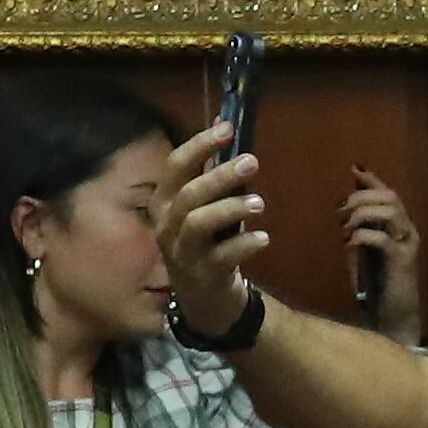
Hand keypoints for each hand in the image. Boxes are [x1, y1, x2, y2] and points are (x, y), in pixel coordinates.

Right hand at [152, 120, 268, 335]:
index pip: (174, 168)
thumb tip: (229, 135)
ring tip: (259, 203)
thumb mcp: (202, 210)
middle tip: (252, 162)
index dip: (198, 146)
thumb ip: (211, 179)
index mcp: (165, 203)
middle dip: (219, 176)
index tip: (226, 128)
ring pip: (198, 223)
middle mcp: (167, 226)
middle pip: (188, 194)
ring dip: (230, 208)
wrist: (205, 299)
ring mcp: (183, 253)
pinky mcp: (203, 275)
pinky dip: (244, 244)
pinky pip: (222, 257)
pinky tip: (263, 237)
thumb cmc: (206, 244)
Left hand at [341, 169, 424, 343]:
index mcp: (401, 226)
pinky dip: (362, 236)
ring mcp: (408, 245)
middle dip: (362, 196)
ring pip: (390, 212)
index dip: (372, 180)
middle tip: (340, 208)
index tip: (353, 168)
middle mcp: (409, 231)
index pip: (390, 193)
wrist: (394, 316)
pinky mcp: (403, 261)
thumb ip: (360, 229)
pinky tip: (348, 244)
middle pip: (391, 197)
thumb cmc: (378, 285)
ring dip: (362, 213)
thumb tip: (344, 206)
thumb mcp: (365, 251)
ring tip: (345, 226)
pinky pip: (382, 238)